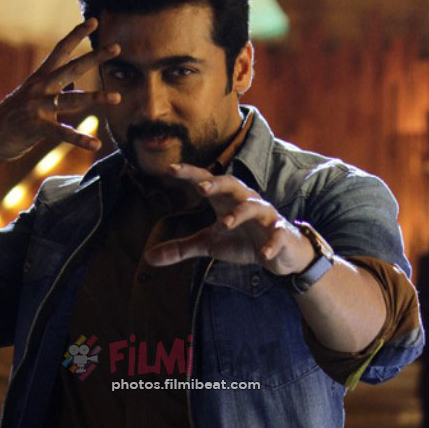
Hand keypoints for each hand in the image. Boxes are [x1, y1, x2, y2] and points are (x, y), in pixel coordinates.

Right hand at [0, 18, 120, 163]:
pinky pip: (61, 133)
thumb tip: (72, 90)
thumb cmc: (14, 118)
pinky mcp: (35, 126)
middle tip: (117, 47)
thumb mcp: (33, 99)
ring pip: (71, 99)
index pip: (60, 50)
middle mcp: (40, 87)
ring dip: (96, 97)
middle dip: (94, 57)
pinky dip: (79, 139)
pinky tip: (95, 144)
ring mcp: (37, 106)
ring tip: (117, 97)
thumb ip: (53, 93)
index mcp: (40, 78)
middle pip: (71, 68)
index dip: (76, 34)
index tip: (94, 20)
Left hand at [144, 164, 315, 275]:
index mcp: (226, 200)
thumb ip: (181, 247)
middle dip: (217, 184)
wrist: (280, 253)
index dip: (189, 174)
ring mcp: (264, 217)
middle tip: (201, 188)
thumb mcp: (210, 244)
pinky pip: (276, 235)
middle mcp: (245, 202)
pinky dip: (271, 244)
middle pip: (232, 184)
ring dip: (240, 213)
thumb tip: (148, 257)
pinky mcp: (279, 233)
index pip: (206, 181)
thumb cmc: (243, 240)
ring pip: (254, 207)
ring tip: (225, 223)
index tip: (169, 169)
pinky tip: (264, 254)